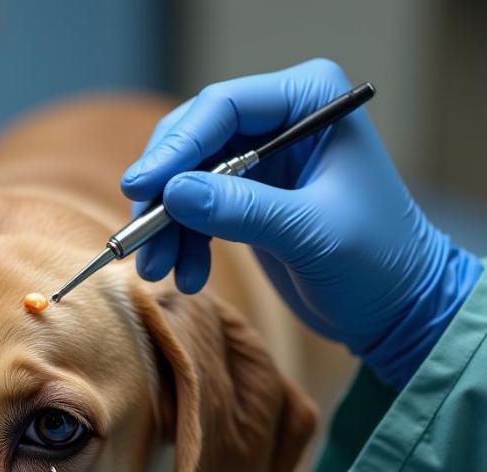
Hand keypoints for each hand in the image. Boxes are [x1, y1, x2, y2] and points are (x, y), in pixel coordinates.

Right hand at [121, 58, 482, 389]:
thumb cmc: (375, 261)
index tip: (140, 188)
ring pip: (186, 180)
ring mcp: (261, 161)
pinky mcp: (248, 199)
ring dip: (166, 227)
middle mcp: (280, 121)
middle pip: (193, 141)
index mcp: (308, 101)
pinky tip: (187, 275)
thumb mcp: (308, 233)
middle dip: (163, 193)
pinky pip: (196, 211)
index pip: (222, 108)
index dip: (175, 148)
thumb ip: (241, 209)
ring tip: (159, 271)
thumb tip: (172, 192)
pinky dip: (183, 242)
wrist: (394, 308)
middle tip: (139, 239)